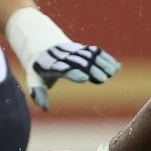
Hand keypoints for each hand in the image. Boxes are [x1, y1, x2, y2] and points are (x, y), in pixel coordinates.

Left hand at [4, 7, 119, 109]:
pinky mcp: (80, 48)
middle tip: (103, 79)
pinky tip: (116, 67)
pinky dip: (105, 58)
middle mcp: (62, 55)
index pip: (62, 68)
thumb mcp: (34, 79)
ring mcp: (72, 50)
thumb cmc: (38, 67)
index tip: (84, 78)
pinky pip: (94, 52)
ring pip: (88, 55)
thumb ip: (38, 93)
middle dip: (91, 69)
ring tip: (112, 73)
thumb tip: (44, 109)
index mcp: (49, 63)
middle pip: (78, 62)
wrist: (39, 41)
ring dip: (101, 63)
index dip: (73, 72)